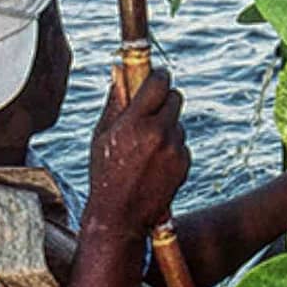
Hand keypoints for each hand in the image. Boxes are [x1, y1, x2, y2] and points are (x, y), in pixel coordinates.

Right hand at [85, 67, 189, 236]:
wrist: (120, 216)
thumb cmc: (104, 174)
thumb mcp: (101, 135)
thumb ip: (115, 101)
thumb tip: (120, 70)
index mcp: (135, 122)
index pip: (158, 82)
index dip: (158, 76)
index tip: (156, 76)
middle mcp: (159, 133)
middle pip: (175, 97)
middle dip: (165, 98)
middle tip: (152, 107)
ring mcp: (175, 149)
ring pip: (178, 122)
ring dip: (166, 126)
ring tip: (145, 147)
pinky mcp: (185, 164)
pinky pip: (182, 143)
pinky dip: (172, 147)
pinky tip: (154, 163)